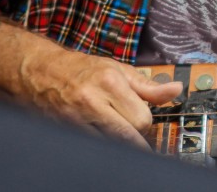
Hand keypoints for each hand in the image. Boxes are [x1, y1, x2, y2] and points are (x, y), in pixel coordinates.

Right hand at [19, 46, 182, 147]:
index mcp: (110, 83)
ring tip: (117, 133)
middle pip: (127, 137)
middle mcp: (92, 102)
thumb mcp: (119, 70)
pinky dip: (100, 147)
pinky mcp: (63, 131)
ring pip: (109, 146)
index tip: (141, 119)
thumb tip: (176, 90)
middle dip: (136, 139)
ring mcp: (75, 120)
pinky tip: (101, 138)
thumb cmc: (82, 69)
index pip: (142, 120)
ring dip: (118, 144)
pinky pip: (90, 148)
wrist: (41, 72)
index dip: (145, 122)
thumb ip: (149, 86)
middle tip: (136, 136)